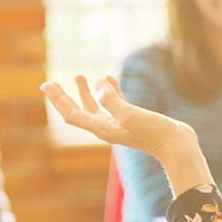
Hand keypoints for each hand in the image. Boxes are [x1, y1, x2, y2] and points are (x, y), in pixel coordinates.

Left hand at [41, 76, 196, 161]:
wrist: (176, 146)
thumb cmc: (154, 132)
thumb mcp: (130, 114)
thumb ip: (112, 100)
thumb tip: (99, 85)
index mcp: (102, 128)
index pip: (72, 114)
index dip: (58, 100)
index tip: (45, 85)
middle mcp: (107, 127)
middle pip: (79, 111)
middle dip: (64, 97)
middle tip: (50, 83)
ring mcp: (120, 124)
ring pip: (96, 107)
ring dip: (85, 92)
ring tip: (79, 76)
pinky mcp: (132, 119)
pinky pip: (115, 103)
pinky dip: (109, 91)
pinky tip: (108, 79)